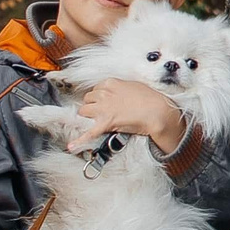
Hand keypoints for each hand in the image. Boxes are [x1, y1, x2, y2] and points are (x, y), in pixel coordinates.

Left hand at [70, 78, 187, 153]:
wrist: (158, 112)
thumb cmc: (151, 99)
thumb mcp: (134, 86)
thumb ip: (121, 88)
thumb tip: (118, 93)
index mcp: (111, 83)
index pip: (96, 89)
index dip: (99, 97)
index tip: (103, 102)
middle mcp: (104, 94)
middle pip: (88, 99)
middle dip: (92, 106)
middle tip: (101, 112)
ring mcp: (103, 109)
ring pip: (83, 111)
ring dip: (88, 117)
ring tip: (94, 122)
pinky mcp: (105, 123)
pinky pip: (88, 133)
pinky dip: (79, 140)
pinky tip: (72, 146)